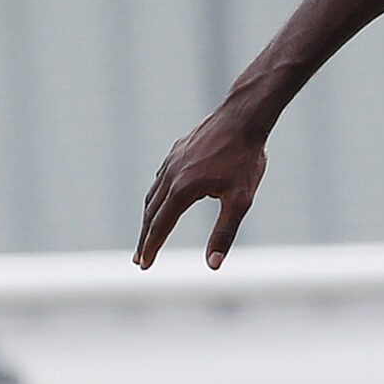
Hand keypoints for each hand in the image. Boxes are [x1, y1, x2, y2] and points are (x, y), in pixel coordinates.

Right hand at [137, 106, 267, 268]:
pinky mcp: (177, 150)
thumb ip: (225, 233)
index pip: (160, 226)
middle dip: (145, 238)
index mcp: (182, 190)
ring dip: (148, 217)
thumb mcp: (240, 201)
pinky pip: (160, 178)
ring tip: (147, 233)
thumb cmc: (245, 160)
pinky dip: (156, 195)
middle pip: (151, 213)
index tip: (144, 265)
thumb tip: (213, 265)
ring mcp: (172, 160)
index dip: (151, 247)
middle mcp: (170, 174)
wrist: (243, 118)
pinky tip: (162, 200)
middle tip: (139, 258)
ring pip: (153, 194)